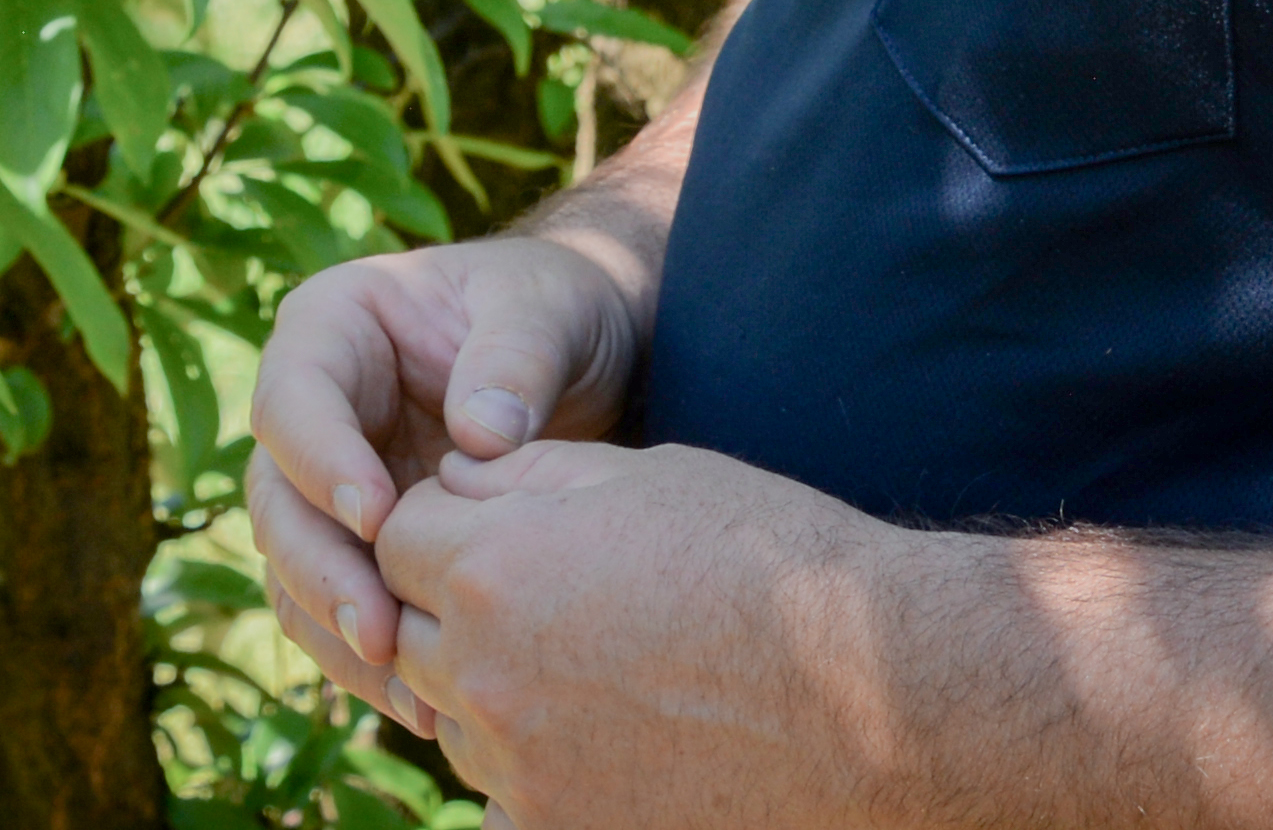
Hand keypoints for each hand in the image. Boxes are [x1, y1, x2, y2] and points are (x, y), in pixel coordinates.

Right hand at [243, 231, 648, 718]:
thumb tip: (479, 436)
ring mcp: (330, 485)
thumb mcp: (545, 307)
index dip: (321, 461)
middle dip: (321, 571)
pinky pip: (339, 612)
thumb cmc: (553, 310)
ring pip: (295, 571)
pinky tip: (423, 705)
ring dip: (340, 634)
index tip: (377, 518)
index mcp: (333, 329)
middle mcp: (314, 411)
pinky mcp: (361, 548)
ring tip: (409, 689)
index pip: (292, 398)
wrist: (585, 360)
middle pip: (276, 499)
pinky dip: (370, 663)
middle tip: (382, 629)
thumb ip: (515, 356)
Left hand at [375, 437, 921, 829]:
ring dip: (492, 695)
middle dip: (456, 611)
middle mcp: (486, 677)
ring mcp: (525, 772)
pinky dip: (539, 774)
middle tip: (549, 602)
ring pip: (455, 723)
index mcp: (494, 569)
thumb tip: (453, 481)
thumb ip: (523, 477)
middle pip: (411, 635)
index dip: (442, 527)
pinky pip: (506, 802)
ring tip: (597, 671)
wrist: (878, 693)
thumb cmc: (770, 561)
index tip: (497, 531)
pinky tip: (616, 744)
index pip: (394, 540)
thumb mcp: (643, 475)